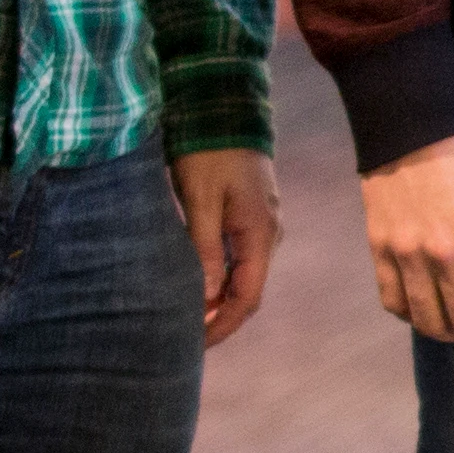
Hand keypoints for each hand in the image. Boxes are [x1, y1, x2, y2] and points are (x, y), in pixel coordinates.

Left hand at [174, 146, 278, 346]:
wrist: (225, 108)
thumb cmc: (208, 152)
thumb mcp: (200, 200)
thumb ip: (205, 250)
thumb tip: (208, 297)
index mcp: (260, 235)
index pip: (248, 298)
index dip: (222, 326)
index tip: (194, 344)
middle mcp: (269, 235)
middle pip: (249, 292)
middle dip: (220, 318)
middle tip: (185, 336)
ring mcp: (263, 224)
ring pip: (245, 276)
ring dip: (219, 299)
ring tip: (186, 314)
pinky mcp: (251, 214)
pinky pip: (240, 258)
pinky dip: (221, 278)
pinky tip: (198, 282)